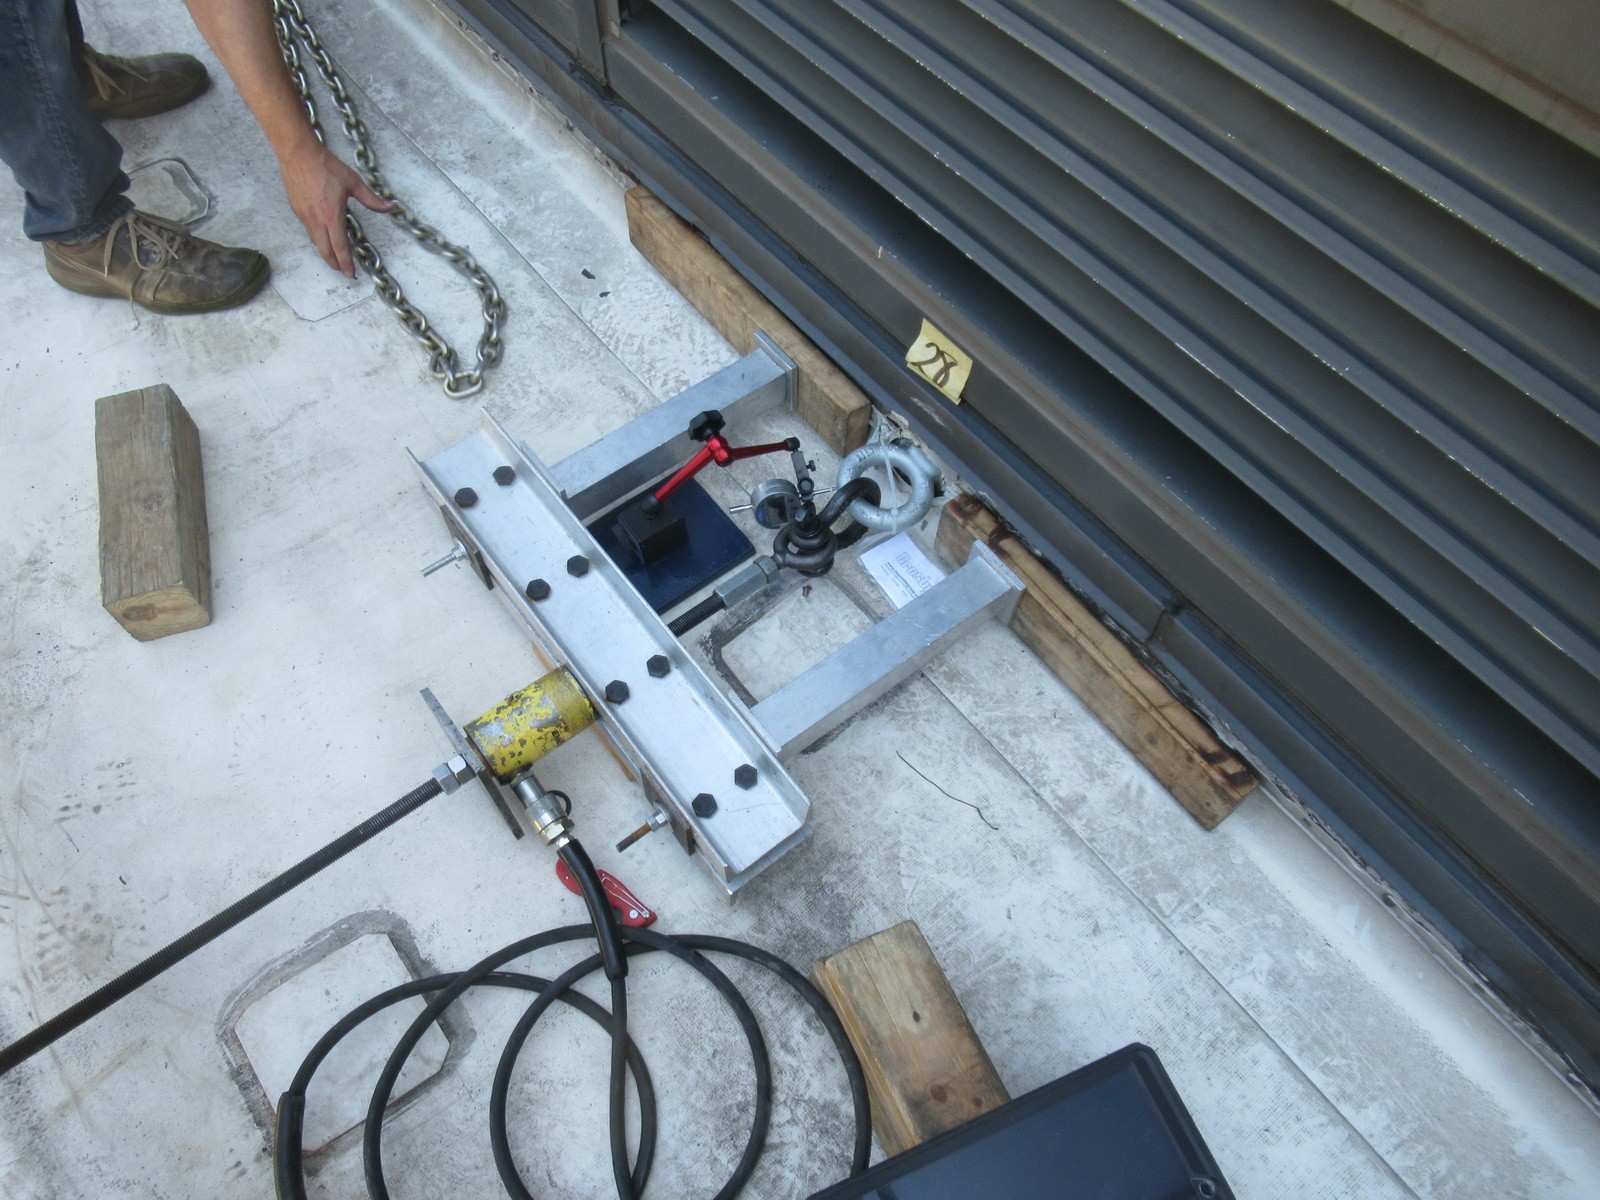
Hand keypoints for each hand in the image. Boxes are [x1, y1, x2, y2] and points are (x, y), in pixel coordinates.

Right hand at [277, 137, 392, 275]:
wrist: (298, 153)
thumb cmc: (325, 166)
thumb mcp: (353, 182)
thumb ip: (371, 199)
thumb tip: (389, 206)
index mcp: (331, 215)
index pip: (340, 247)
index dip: (345, 262)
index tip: (350, 272)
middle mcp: (316, 219)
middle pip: (325, 250)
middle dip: (334, 263)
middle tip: (342, 269)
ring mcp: (304, 215)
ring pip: (315, 241)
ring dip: (325, 251)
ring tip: (333, 254)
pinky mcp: (296, 209)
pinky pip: (307, 229)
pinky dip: (316, 237)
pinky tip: (322, 234)